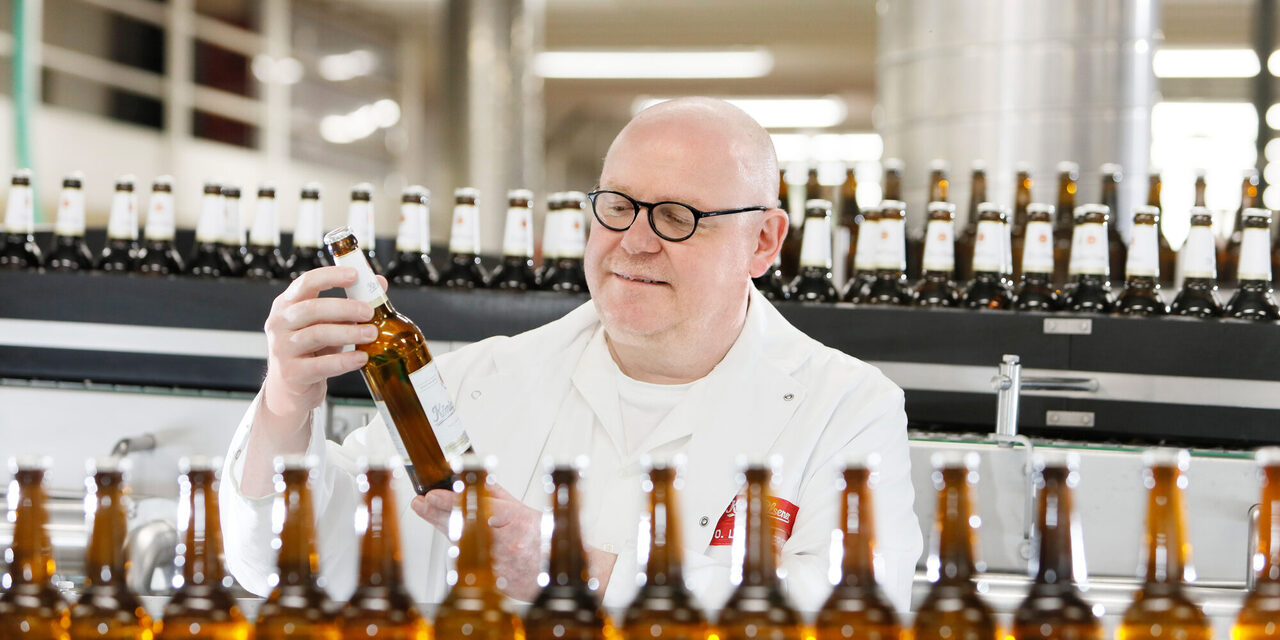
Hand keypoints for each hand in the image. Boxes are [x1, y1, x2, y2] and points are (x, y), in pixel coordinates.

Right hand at [261, 266, 385, 423]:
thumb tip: (379, 282)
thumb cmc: (311, 350)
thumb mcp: (328, 323)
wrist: (290, 388)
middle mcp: (279, 323)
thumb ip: (350, 302)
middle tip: (369, 311)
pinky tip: (361, 358)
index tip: (355, 275)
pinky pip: (321, 365)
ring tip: (372, 334)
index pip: (306, 282)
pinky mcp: (291, 373)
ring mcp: (282, 349)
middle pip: (312, 309)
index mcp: (287, 304)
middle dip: (344, 308)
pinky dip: (344, 361)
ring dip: (348, 332)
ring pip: (317, 335)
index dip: (330, 276)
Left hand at [411, 482, 546, 600]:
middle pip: (464, 527)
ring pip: (463, 547)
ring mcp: (500, 563)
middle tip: (422, 503)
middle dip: (438, 514)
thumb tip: (476, 479)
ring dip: (447, 530)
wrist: (555, 570)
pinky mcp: (494, 580)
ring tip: (431, 514)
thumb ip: (497, 496)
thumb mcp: (523, 510)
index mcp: (515, 520)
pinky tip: (453, 541)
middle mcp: (507, 542)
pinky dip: (460, 552)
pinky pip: (470, 565)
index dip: (452, 501)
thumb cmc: (542, 539)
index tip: (433, 495)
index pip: (479, 506)